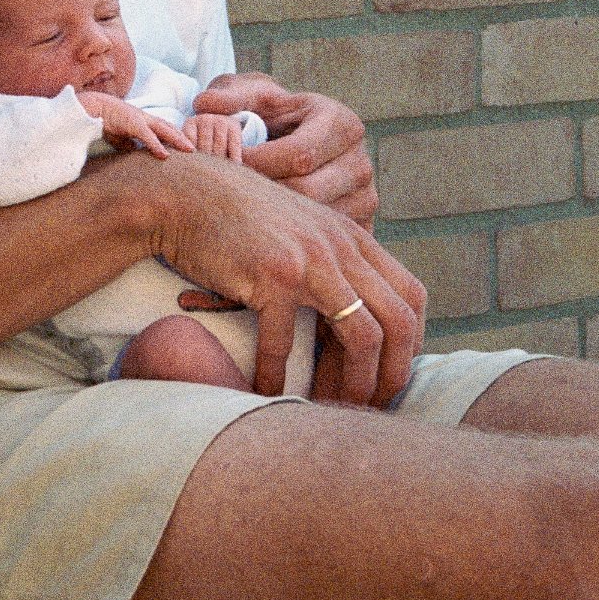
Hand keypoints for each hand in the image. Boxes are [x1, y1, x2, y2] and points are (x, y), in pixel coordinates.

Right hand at [78, 91, 194, 159]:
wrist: (92, 108)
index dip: (175, 136)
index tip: (185, 147)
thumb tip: (133, 150)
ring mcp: (140, 119)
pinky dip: (157, 145)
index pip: (163, 128)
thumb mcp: (119, 135)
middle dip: (183, 138)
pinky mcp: (132, 123)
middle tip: (195, 150)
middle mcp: (145, 118)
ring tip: (190, 150)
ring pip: (164, 130)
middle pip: (169, 128)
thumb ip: (128, 142)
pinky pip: (148, 136)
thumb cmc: (104, 120)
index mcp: (142, 120)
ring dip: (178, 140)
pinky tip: (165, 155)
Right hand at [148, 151, 424, 406]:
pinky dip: (276, 377)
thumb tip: (352, 320)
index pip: (411, 297)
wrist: (187, 192)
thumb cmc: (238, 220)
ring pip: (362, 336)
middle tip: (368, 405)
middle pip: (398, 321)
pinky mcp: (271, 276)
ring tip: (328, 407)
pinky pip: (285, 343)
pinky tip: (264, 392)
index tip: (387, 377)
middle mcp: (342, 247)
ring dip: (352, 384)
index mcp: (354, 239)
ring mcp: (310, 261)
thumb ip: (334, 263)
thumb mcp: (303, 230)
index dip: (409, 345)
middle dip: (391, 374)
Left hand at [195, 73, 376, 224]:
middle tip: (230, 193)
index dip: (256, 164)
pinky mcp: (360, 228)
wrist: (293, 142)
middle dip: (262, 194)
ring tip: (245, 208)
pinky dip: (291, 240)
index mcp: (341, 123)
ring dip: (273, 220)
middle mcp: (360, 162)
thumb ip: (229, 97)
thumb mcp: (251, 97)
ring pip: (314, 224)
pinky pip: (323, 244)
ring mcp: (364, 198)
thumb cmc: (269, 117)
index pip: (298, 155)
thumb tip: (205, 104)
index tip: (226, 166)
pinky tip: (264, 228)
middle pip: (306, 192)